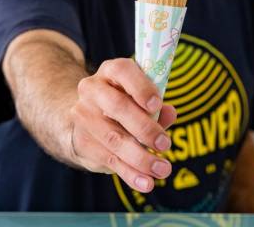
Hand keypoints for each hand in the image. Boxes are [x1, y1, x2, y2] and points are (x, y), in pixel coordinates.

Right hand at [70, 58, 176, 192]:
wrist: (87, 119)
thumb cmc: (124, 103)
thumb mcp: (141, 98)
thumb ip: (156, 105)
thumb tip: (170, 113)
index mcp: (110, 72)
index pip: (122, 71)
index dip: (140, 87)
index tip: (157, 104)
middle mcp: (92, 90)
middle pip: (118, 107)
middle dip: (144, 128)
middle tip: (165, 144)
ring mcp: (84, 116)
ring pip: (114, 138)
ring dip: (141, 158)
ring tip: (162, 169)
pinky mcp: (83, 142)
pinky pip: (109, 160)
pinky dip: (131, 174)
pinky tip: (146, 183)